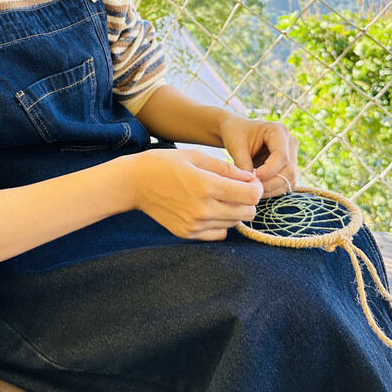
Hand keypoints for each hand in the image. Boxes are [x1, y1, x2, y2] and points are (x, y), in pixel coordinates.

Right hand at [127, 148, 263, 240]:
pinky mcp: (188, 234)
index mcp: (206, 185)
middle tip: (237, 189)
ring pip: (235, 224)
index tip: (249, 181)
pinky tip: (211, 209)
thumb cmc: (165, 164)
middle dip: (248, 200)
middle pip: (247, 212)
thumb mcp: (196, 157)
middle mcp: (203, 209)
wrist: (135, 183)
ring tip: (221, 197)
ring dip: (235, 211)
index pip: (250, 196)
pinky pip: (219, 234)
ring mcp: (195, 225)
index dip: (255, 188)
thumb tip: (251, 179)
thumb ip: (227, 168)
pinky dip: (221, 223)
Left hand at [219, 115, 298, 198]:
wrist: (237, 132)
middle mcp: (290, 142)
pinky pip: (286, 182)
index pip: (281, 155)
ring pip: (289, 179)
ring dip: (273, 189)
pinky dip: (274, 189)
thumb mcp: (236, 147)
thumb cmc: (236, 134)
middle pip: (288, 169)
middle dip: (271, 183)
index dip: (269, 171)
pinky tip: (259, 190)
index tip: (253, 178)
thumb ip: (243, 164)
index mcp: (278, 130)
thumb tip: (251, 184)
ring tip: (254, 190)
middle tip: (253, 189)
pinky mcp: (289, 166)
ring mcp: (292, 154)